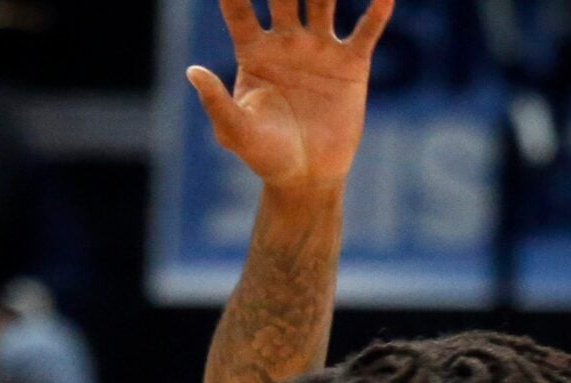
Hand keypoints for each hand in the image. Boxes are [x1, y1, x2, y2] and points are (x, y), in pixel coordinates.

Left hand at [189, 0, 393, 193]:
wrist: (308, 177)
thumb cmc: (265, 156)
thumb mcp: (236, 132)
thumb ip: (216, 101)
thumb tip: (192, 71)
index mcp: (253, 52)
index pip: (239, 9)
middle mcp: (286, 41)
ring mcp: (319, 49)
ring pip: (323, 2)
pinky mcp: (351, 64)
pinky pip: (366, 31)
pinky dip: (377, 11)